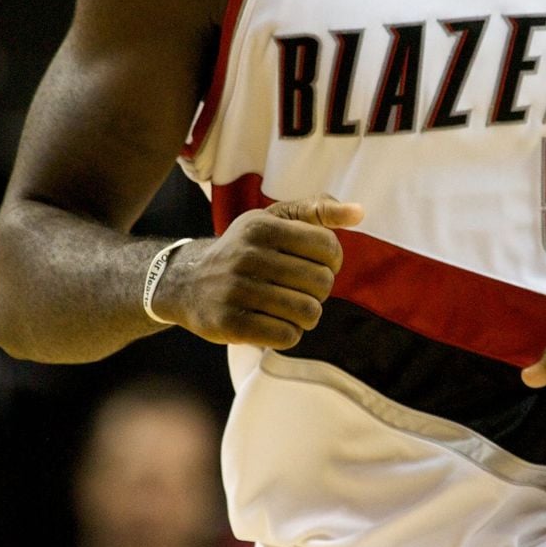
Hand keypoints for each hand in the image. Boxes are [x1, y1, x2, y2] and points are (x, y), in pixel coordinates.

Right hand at [153, 196, 362, 347]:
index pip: (328, 247)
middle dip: (319, 291)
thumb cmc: (243, 249)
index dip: (332, 261)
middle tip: (301, 290)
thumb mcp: (273, 220)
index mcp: (262, 226)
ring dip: (306, 315)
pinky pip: (286, 336)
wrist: (185, 282)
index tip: (316, 265)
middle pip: (321, 283)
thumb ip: (316, 210)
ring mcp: (235, 290)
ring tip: (290, 308)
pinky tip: (274, 323)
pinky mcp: (229, 323)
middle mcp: (247, 255)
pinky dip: (289, 334)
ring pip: (307, 312)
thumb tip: (359, 212)